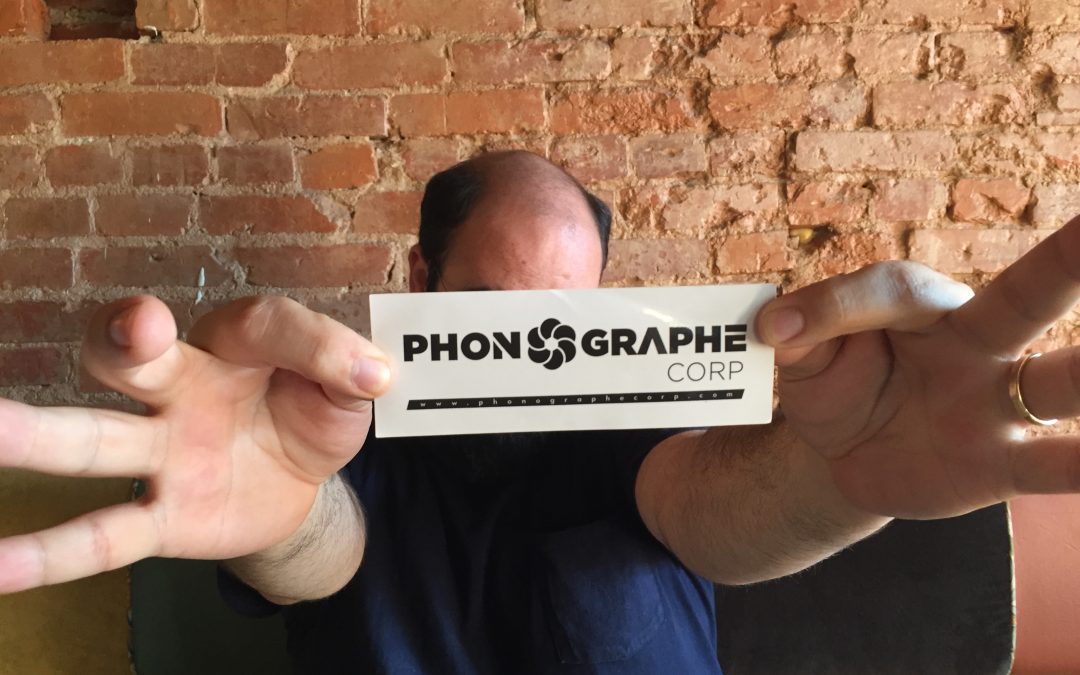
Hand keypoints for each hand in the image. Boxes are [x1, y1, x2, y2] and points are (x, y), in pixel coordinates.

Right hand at [0, 296, 389, 592]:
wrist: (299, 483)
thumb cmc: (310, 413)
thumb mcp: (344, 388)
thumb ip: (346, 369)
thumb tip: (375, 373)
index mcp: (234, 345)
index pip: (261, 325)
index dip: (310, 342)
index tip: (365, 375)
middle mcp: (181, 388)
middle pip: (134, 356)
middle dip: (124, 340)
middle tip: (133, 332)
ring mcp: (162, 454)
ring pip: (93, 439)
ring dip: (37, 436)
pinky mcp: (161, 518)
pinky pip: (102, 535)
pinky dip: (50, 554)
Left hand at [756, 218, 1078, 518]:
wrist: (849, 451)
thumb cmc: (833, 381)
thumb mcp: (802, 355)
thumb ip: (801, 332)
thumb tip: (778, 326)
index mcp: (920, 304)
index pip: (892, 293)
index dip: (834, 308)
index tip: (778, 331)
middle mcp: (977, 340)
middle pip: (1030, 296)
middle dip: (1076, 260)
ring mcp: (997, 402)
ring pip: (1062, 382)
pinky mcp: (1001, 464)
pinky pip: (1055, 468)